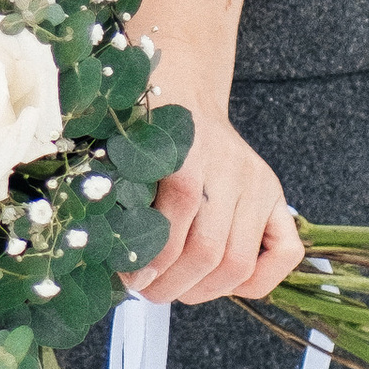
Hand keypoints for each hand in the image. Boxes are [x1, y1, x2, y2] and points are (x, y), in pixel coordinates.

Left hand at [117, 0, 300, 305]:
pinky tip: (222, 283)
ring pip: (238, 263)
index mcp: (186, 149)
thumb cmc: (142, 118)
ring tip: (172, 290)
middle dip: (171, 286)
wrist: (183, 77)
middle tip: (145, 292)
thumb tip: (86, 249)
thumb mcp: (121, 144)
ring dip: (201, 291)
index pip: (176, 220)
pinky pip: (283, 253)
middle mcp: (229, 165)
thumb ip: (112, 186)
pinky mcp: (275, 194)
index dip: (148, 260)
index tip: (124, 278)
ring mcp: (256, 181)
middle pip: (209, 252)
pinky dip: (257, 281)